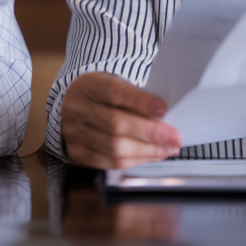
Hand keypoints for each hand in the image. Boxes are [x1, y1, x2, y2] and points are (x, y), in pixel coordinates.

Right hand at [60, 71, 181, 169]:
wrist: (71, 105)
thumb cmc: (100, 94)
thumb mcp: (112, 82)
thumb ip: (135, 95)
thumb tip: (165, 116)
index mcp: (89, 85)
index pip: (115, 92)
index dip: (141, 102)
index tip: (164, 109)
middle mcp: (78, 109)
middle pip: (116, 125)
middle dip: (151, 134)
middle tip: (175, 138)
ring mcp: (75, 133)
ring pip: (114, 148)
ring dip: (147, 151)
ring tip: (168, 149)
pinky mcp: (77, 153)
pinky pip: (110, 162)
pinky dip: (135, 161)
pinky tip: (150, 155)